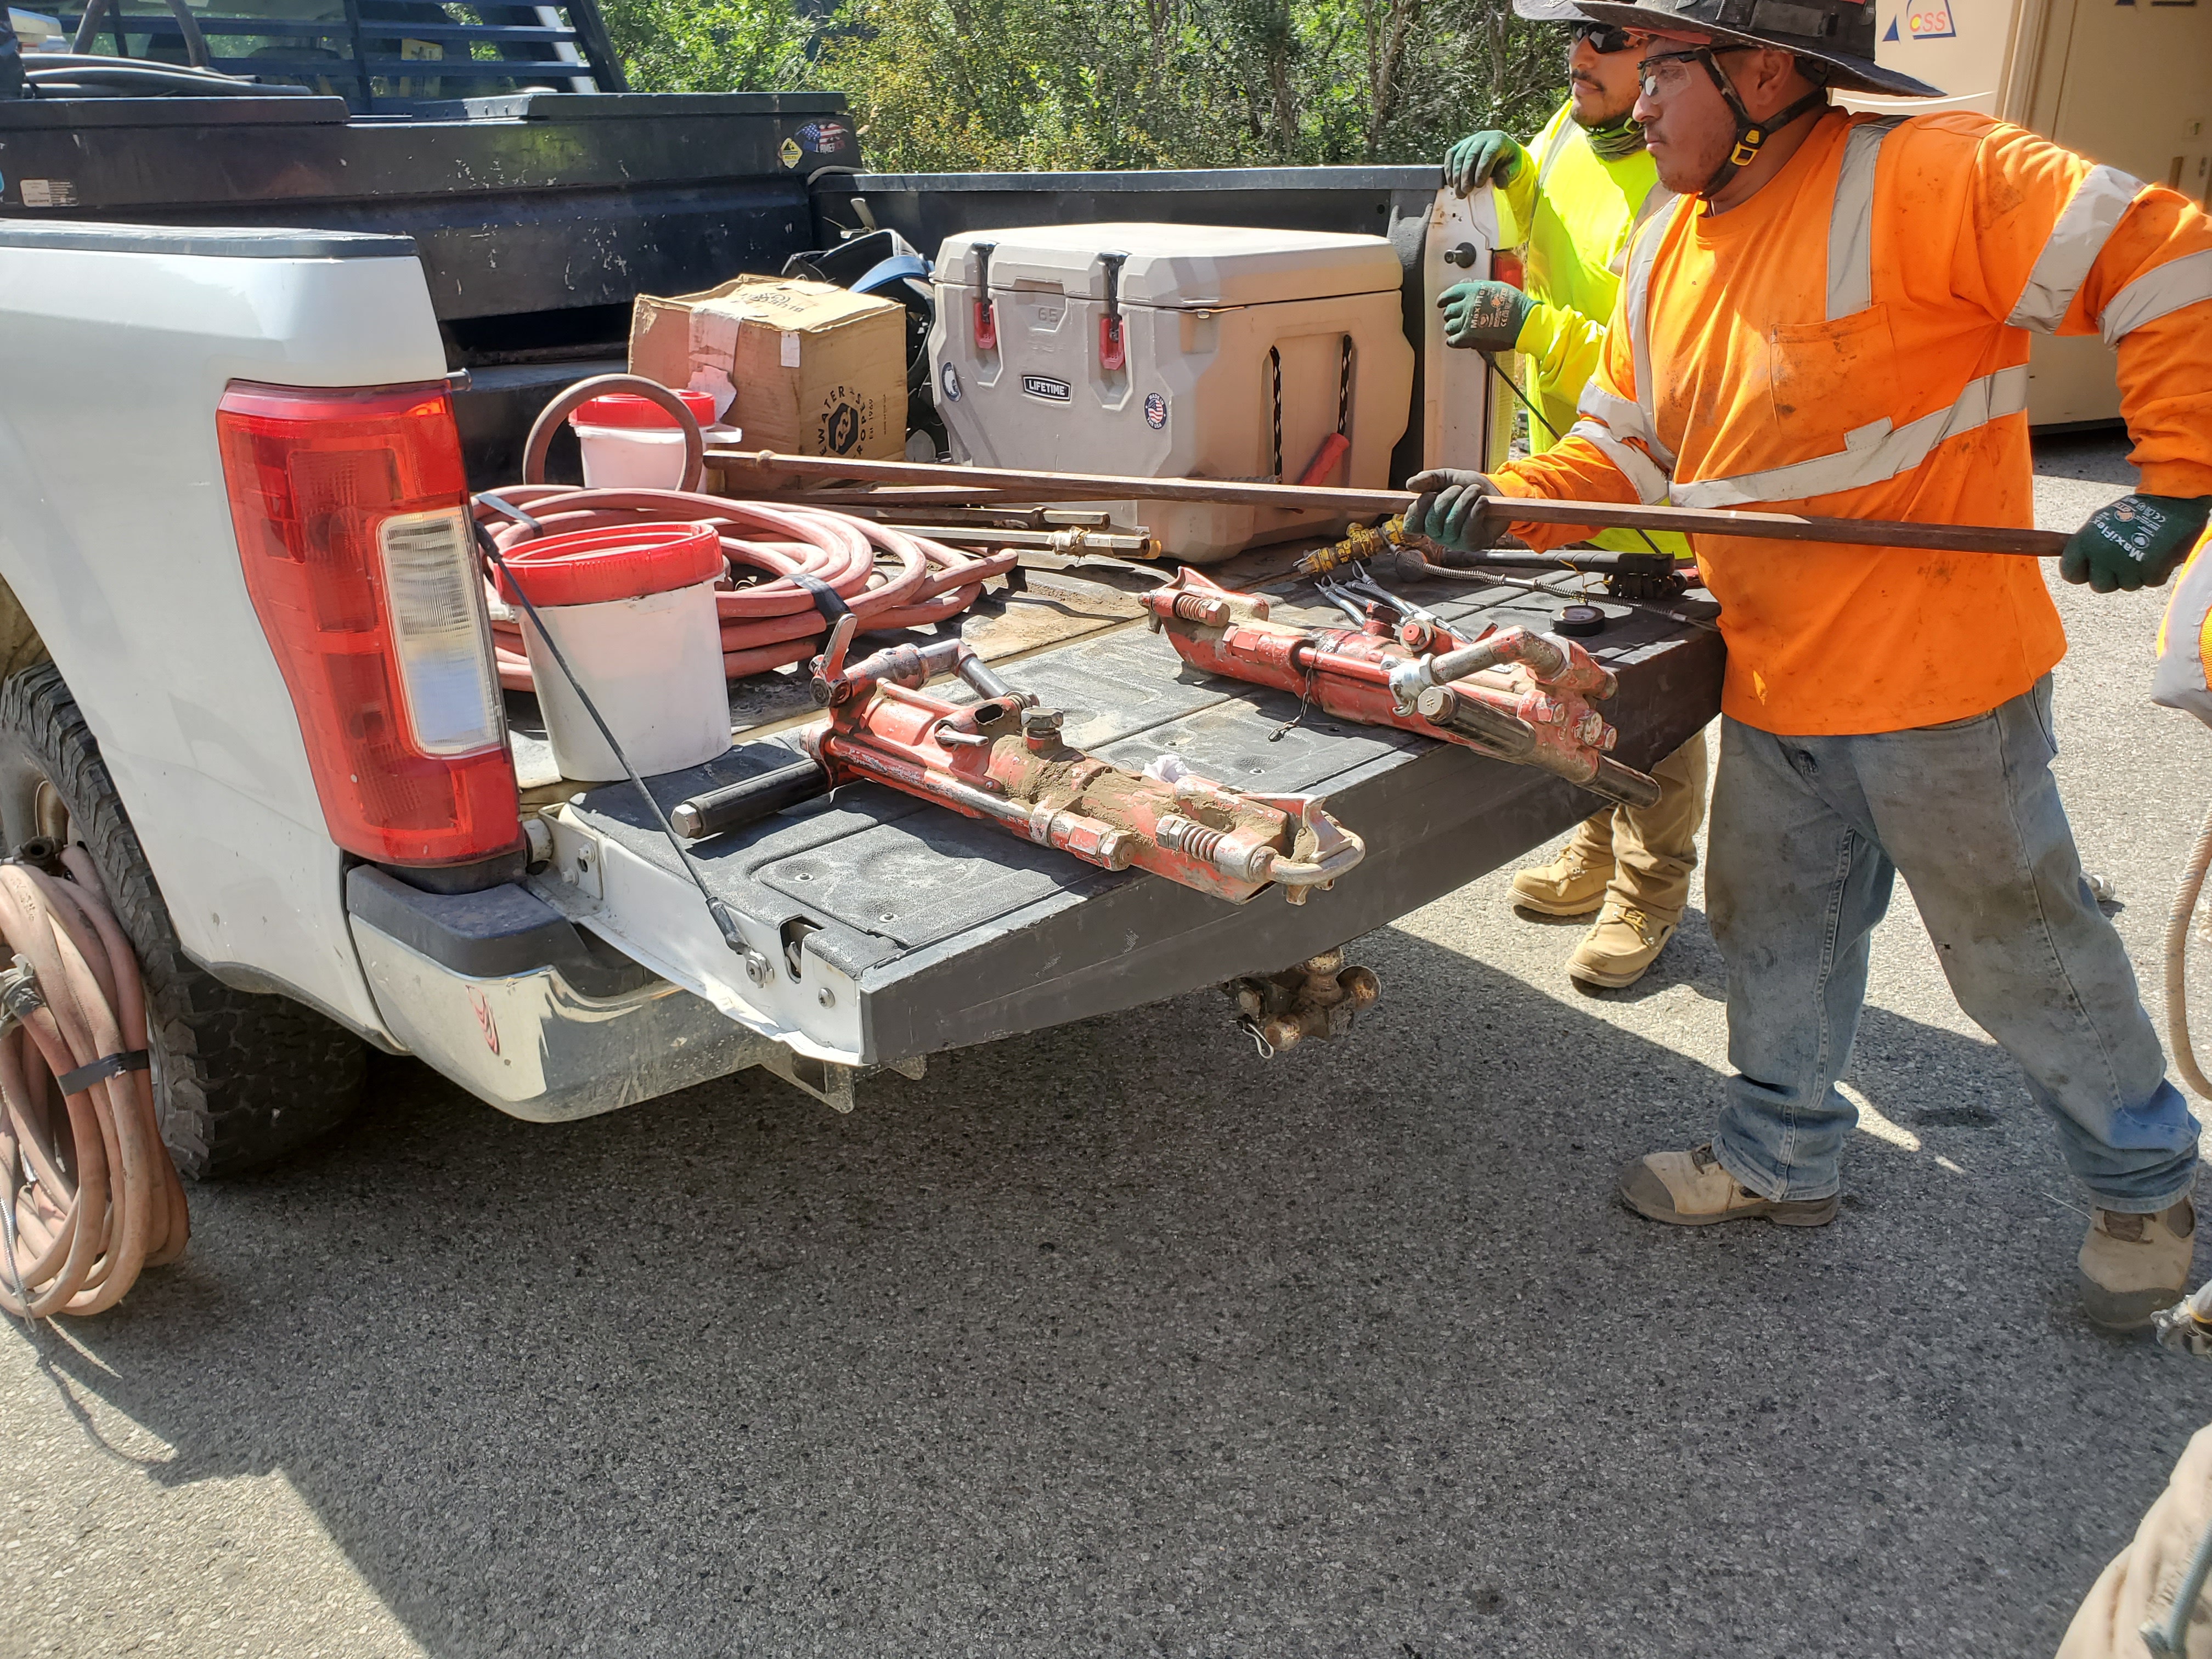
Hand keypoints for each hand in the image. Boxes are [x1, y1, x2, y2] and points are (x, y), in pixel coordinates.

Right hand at [1405, 469, 1499, 552]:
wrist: (1497, 492)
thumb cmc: (1470, 488)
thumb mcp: (1447, 478)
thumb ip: (1428, 479)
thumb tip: (1410, 485)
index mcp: (1427, 520)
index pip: (1411, 525)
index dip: (1416, 511)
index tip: (1428, 494)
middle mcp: (1438, 534)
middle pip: (1431, 522)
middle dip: (1445, 499)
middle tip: (1458, 488)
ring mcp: (1455, 541)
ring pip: (1451, 524)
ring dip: (1464, 501)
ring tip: (1474, 491)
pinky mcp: (1472, 544)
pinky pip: (1468, 528)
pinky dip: (1476, 509)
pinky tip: (1482, 502)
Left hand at [1439, 280, 1534, 352]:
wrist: (1523, 321)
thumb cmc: (1515, 304)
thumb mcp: (1496, 286)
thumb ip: (1478, 287)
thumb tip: (1468, 285)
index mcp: (1471, 290)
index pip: (1449, 294)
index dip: (1443, 300)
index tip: (1441, 303)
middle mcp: (1466, 305)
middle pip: (1448, 311)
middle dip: (1451, 315)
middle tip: (1457, 317)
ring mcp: (1466, 322)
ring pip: (1449, 326)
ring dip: (1453, 328)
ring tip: (1460, 329)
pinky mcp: (1468, 338)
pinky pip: (1452, 341)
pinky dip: (1454, 341)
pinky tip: (1459, 340)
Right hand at [1444, 130, 1523, 196]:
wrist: (1502, 150)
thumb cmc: (1507, 160)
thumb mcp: (1514, 167)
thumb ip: (1508, 175)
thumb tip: (1499, 184)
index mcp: (1498, 141)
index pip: (1488, 154)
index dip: (1482, 170)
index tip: (1479, 185)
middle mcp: (1482, 137)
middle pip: (1471, 155)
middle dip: (1466, 175)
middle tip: (1465, 191)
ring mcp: (1470, 140)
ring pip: (1459, 156)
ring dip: (1456, 176)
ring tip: (1458, 191)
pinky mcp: (1460, 145)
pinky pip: (1451, 155)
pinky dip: (1449, 170)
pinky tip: (1451, 183)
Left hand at [2060, 494, 2210, 591]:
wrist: (2172, 502)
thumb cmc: (2132, 513)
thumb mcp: (2100, 522)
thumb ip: (2084, 544)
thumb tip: (2061, 556)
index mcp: (2085, 541)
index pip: (2069, 573)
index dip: (2080, 574)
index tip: (2089, 570)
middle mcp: (2103, 554)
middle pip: (2099, 586)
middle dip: (2111, 577)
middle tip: (2122, 560)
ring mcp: (2127, 564)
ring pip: (2127, 586)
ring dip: (2135, 574)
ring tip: (2142, 551)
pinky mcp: (2151, 570)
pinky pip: (2150, 582)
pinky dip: (2155, 572)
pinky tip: (2157, 553)